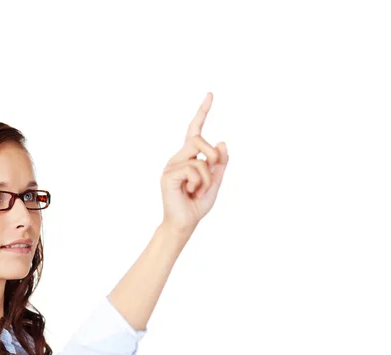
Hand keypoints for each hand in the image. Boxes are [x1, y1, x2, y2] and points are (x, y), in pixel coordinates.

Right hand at [160, 92, 228, 234]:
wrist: (185, 223)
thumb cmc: (197, 204)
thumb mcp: (215, 182)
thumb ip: (219, 163)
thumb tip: (222, 142)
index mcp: (188, 157)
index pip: (195, 130)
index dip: (202, 112)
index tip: (210, 94)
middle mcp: (178, 158)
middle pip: (198, 139)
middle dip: (213, 154)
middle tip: (214, 170)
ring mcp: (171, 165)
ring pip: (199, 157)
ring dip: (207, 177)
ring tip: (198, 191)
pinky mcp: (169, 174)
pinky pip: (193, 169)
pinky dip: (199, 182)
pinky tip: (190, 192)